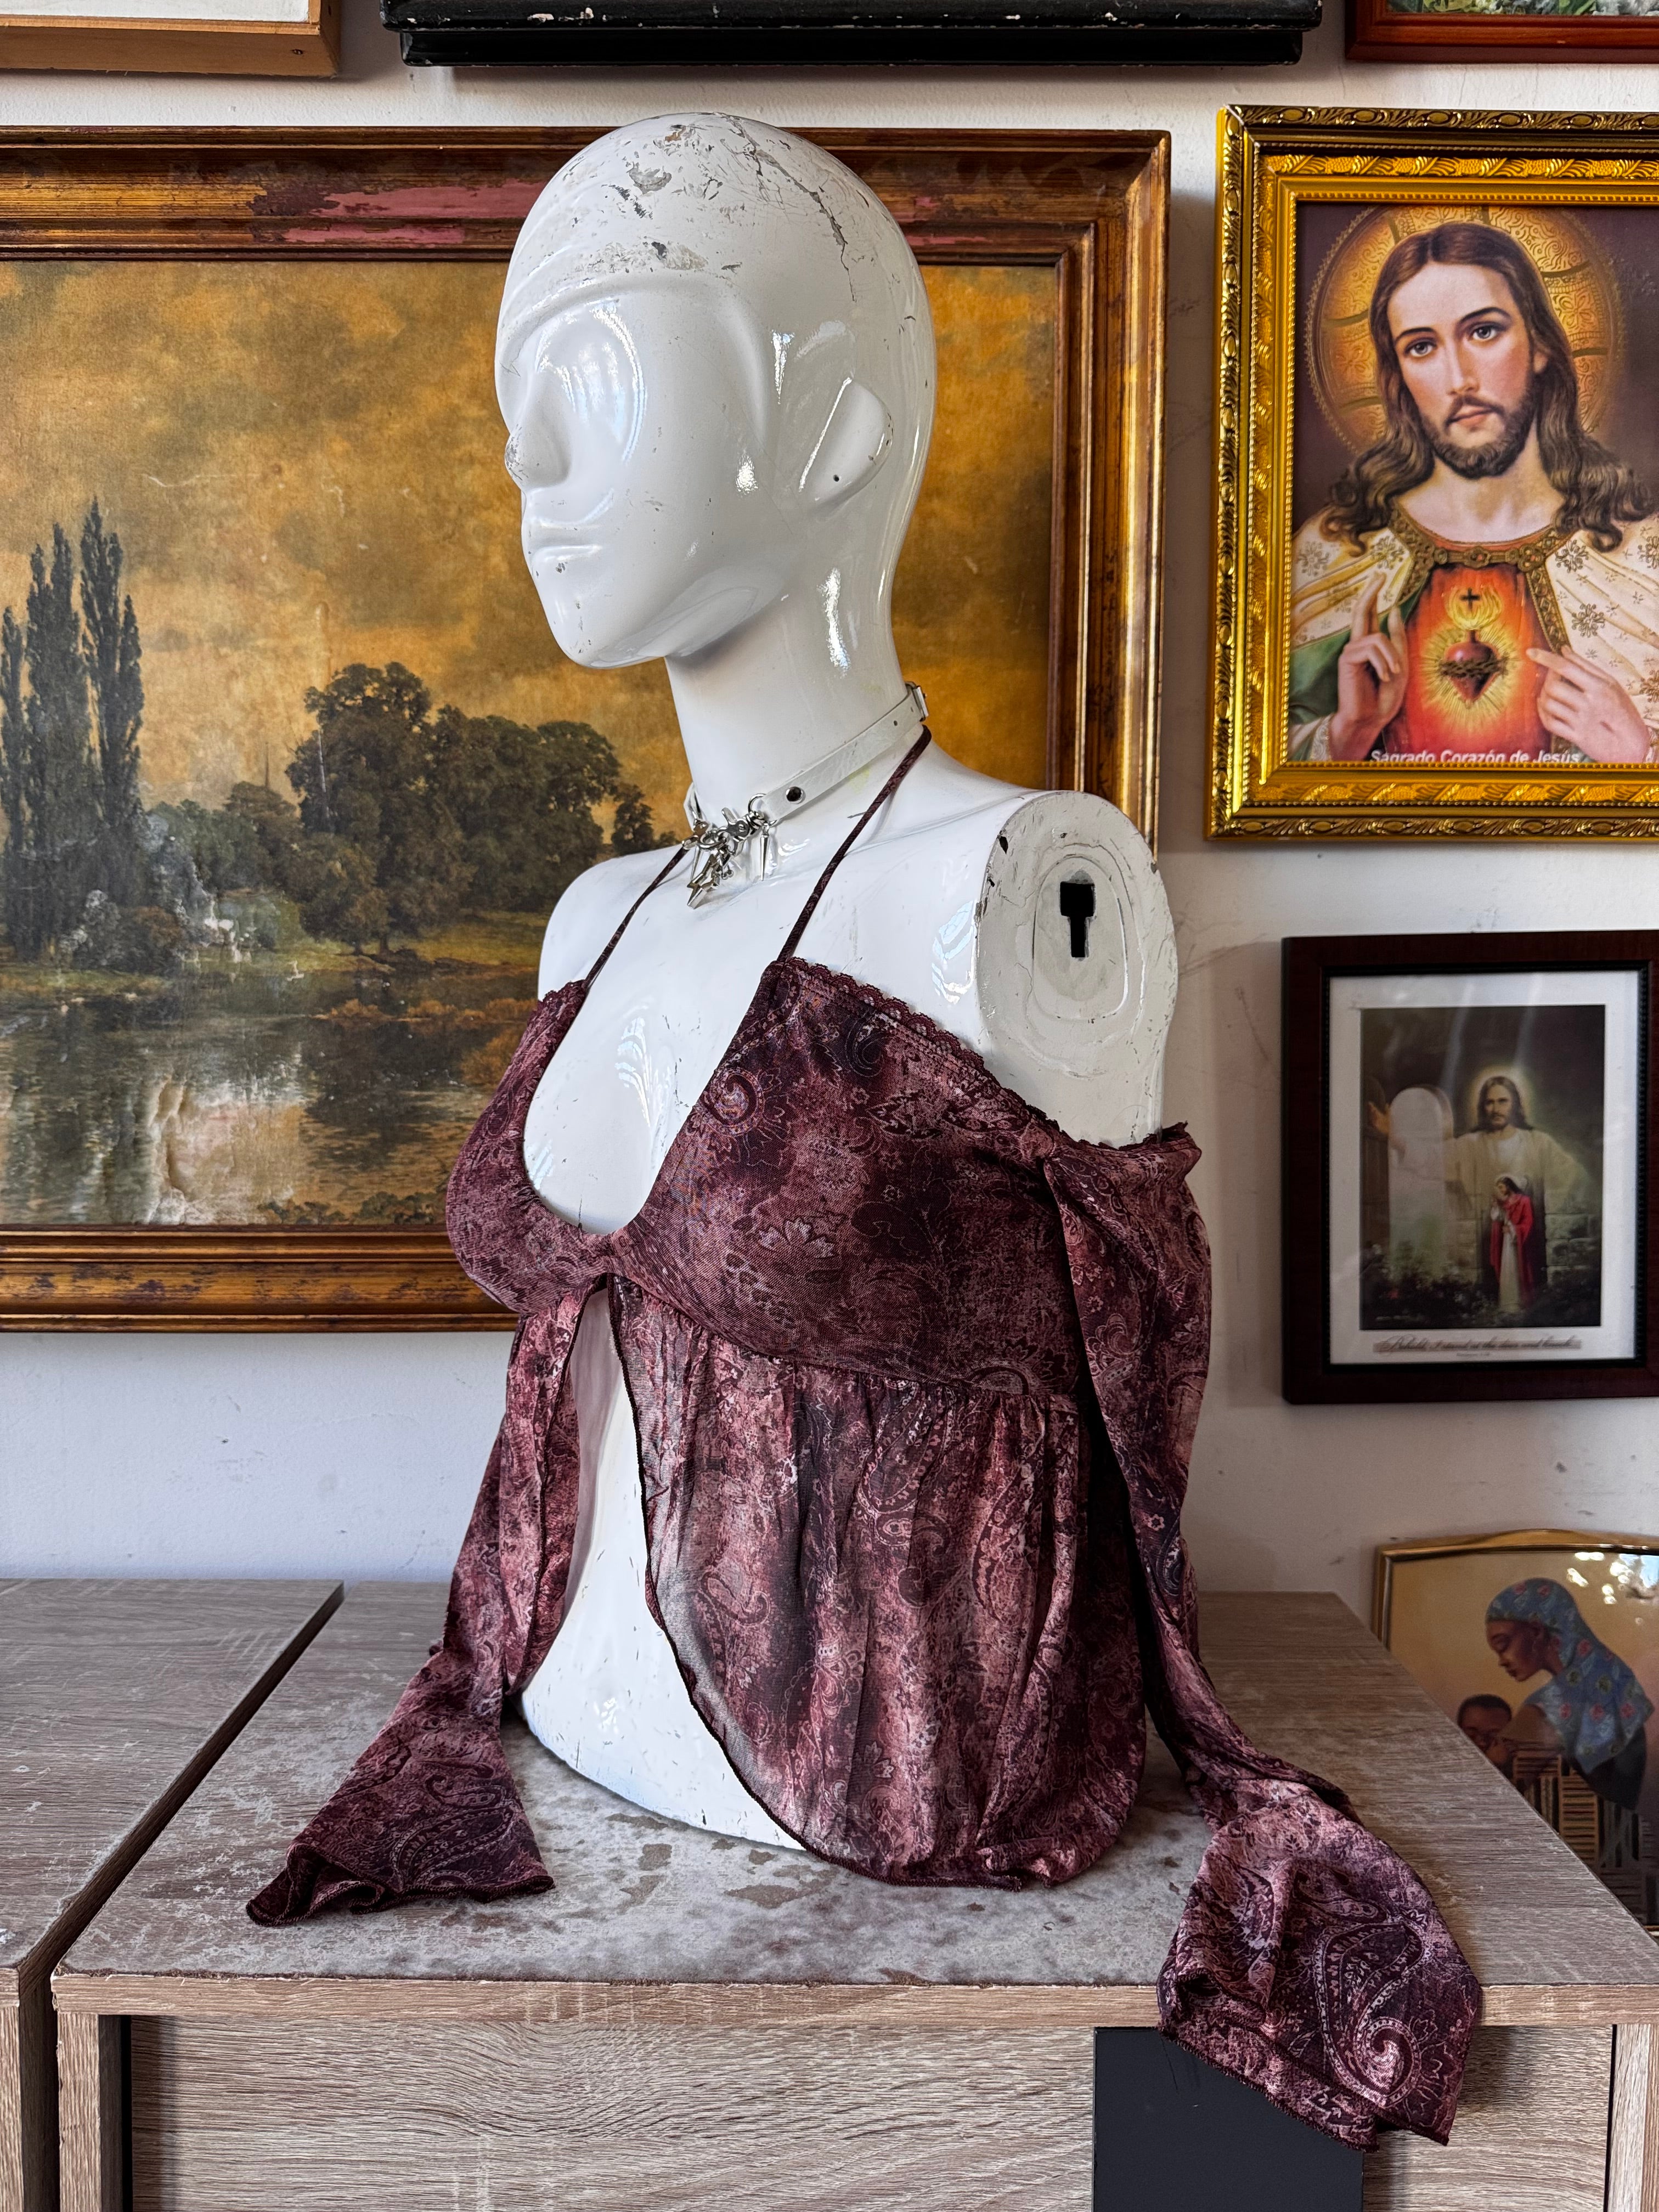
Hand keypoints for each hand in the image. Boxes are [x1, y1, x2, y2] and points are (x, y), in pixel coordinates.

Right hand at [1331, 577, 1408, 759]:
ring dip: (1391, 657)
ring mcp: (1351, 651)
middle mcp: (1358, 645)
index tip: (1380, 576)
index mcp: (1371, 645)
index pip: (1370, 615)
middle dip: (1371, 592)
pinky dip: (1383, 663)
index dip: (1374, 595)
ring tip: (1391, 675)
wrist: (1370, 719)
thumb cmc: (1384, 696)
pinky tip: (1382, 677)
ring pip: (1378, 638)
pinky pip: (1372, 649)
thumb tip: (1392, 609)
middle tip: (1380, 573)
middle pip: (1361, 611)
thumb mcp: (1400, 663)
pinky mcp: (1347, 659)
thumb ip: (1396, 637)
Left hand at [1526, 647, 1653, 763]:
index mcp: (1599, 687)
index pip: (1566, 668)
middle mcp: (1589, 703)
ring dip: (1543, 696)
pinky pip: (1549, 723)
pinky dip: (1542, 713)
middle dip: (1547, 680)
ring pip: (1549, 704)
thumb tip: (1564, 650)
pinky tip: (1545, 707)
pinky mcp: (1575, 736)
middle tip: (1551, 679)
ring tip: (1550, 693)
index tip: (1531, 652)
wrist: (1631, 742)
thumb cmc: (1622, 709)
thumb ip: (1586, 667)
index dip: (1546, 658)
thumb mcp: (1611, 684)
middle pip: (1554, 686)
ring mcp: (1581, 721)